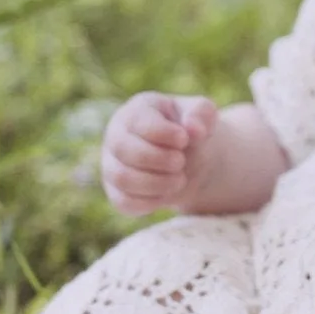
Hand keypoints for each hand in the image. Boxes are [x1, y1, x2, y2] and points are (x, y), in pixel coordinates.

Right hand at [100, 92, 218, 215]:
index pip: (138, 122)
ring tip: (179, 179)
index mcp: (136, 111)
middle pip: (124, 149)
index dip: (163, 134)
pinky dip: (149, 202)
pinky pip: (124, 202)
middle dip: (159, 159)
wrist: (186, 157)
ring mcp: (112, 164)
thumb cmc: (189, 130)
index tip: (184, 140)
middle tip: (181, 161)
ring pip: (121, 178)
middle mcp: (116, 135)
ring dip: (156, 183)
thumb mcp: (202, 114)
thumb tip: (194, 130)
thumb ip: (202, 114)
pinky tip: (167, 194)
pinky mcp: (116, 191)